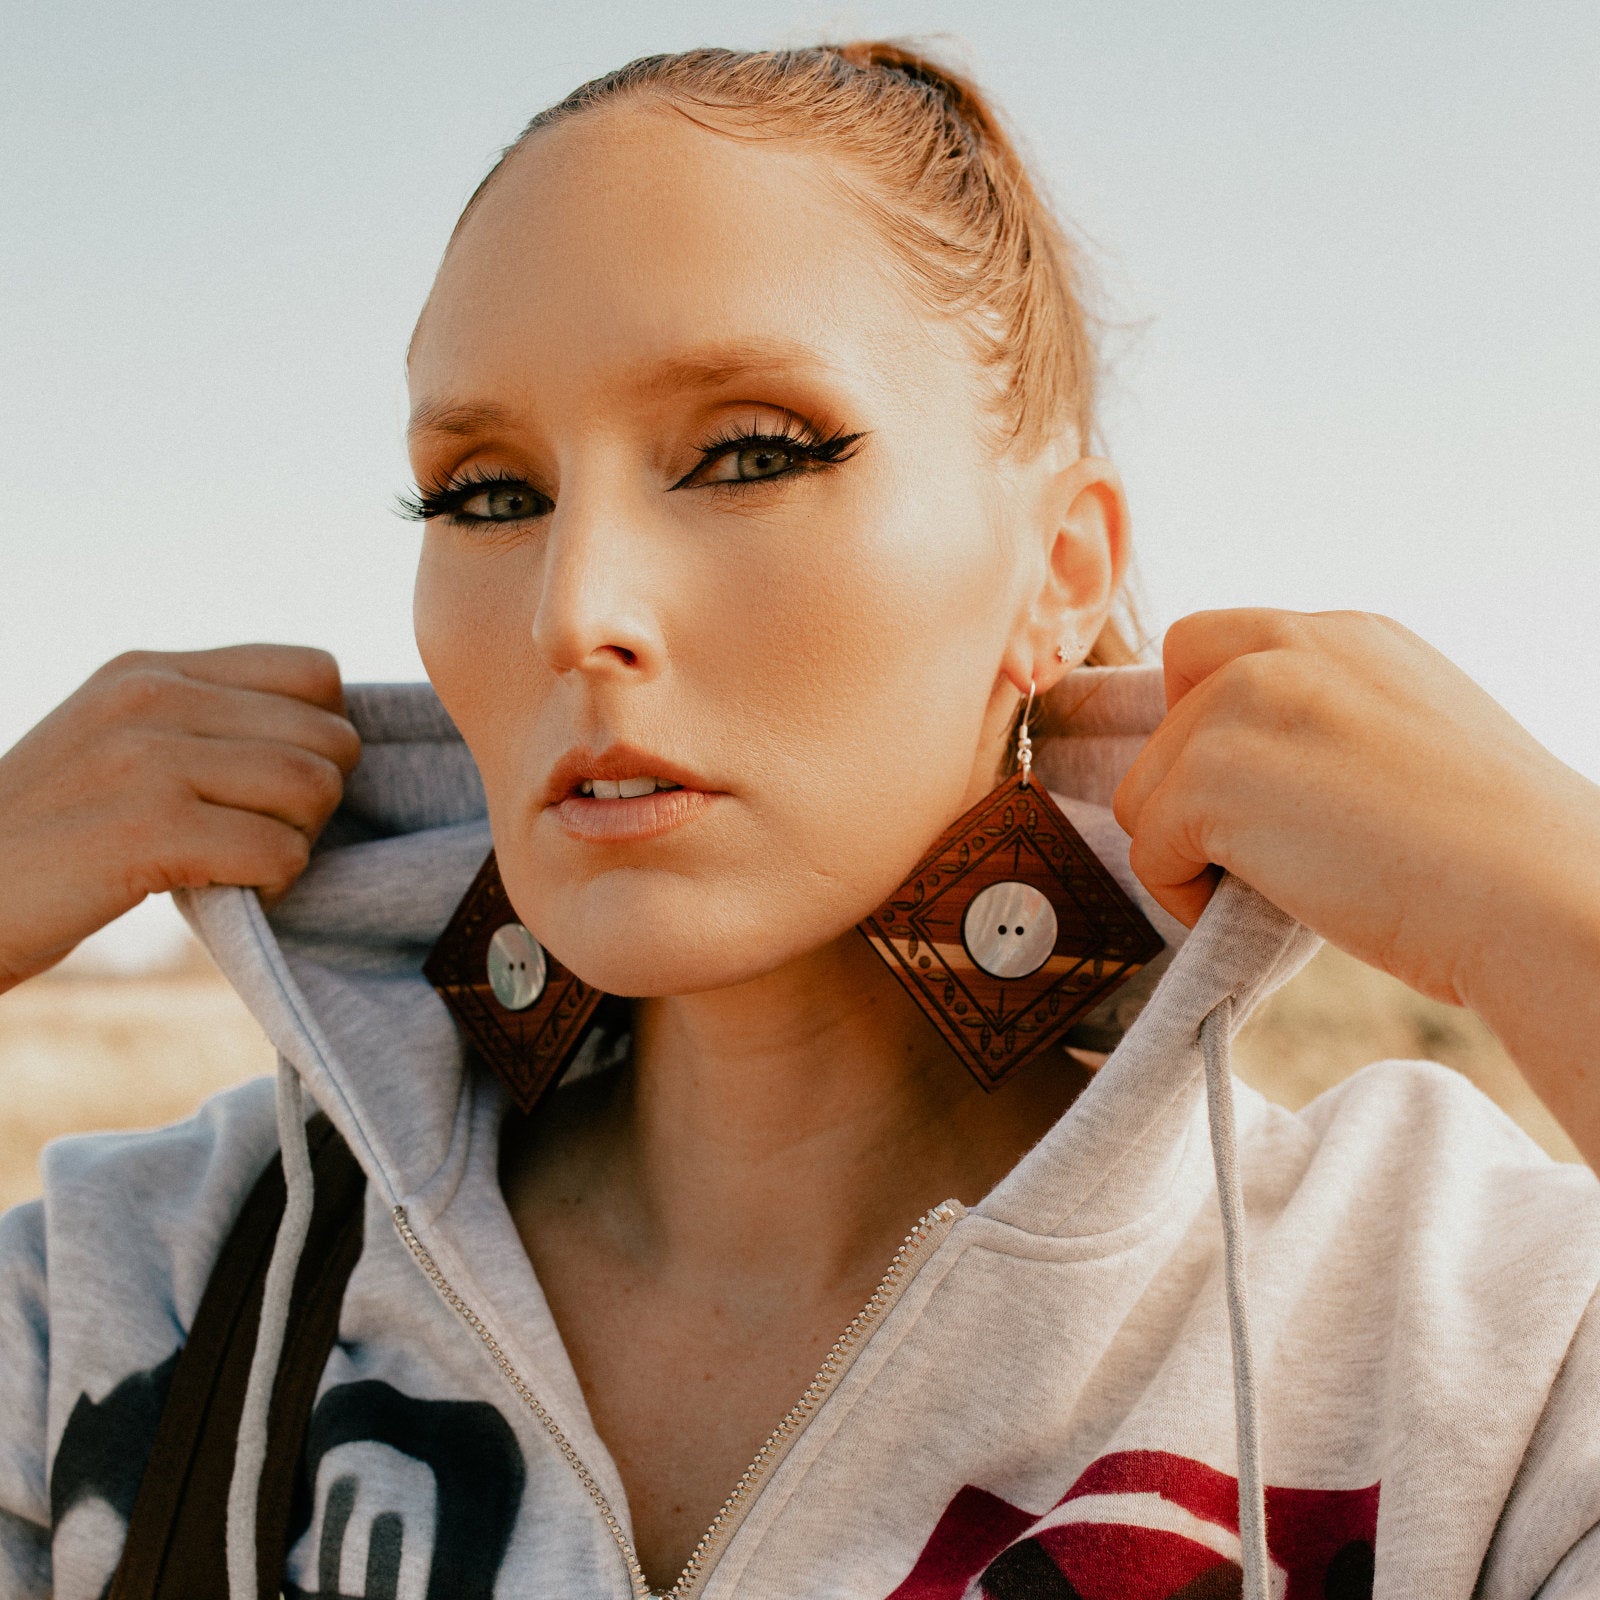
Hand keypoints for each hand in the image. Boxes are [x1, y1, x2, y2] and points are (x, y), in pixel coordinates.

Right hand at [0, 646, 359, 990]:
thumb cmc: (50, 841)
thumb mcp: (118, 746)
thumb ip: (204, 724)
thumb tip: (333, 733)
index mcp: (151, 670)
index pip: (316, 673)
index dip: (320, 738)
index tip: (272, 785)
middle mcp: (151, 696)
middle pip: (331, 737)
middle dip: (318, 800)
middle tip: (260, 834)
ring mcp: (146, 758)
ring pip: (314, 788)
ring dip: (298, 842)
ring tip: (243, 862)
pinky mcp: (146, 829)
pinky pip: (280, 850)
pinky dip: (276, 884)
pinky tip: (227, 891)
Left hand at [1114, 610, 1599, 1164]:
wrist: (1535, 893)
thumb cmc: (1493, 850)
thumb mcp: (1414, 737)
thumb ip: (1330, 721)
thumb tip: (1258, 774)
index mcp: (1346, 635)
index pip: (1207, 650)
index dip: (1205, 726)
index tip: (1256, 794)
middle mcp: (1285, 649)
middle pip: (1164, 722)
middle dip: (1194, 794)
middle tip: (1274, 850)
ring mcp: (1240, 705)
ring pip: (1145, 792)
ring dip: (1191, 851)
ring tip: (1286, 884)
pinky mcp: (1211, 777)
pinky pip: (1148, 851)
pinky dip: (1187, 896)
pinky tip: (1274, 905)